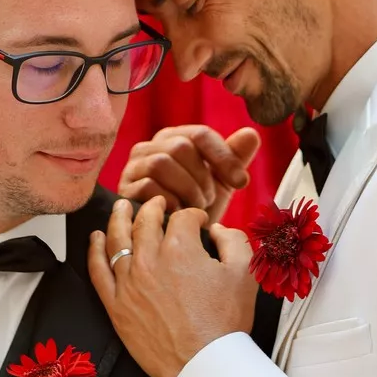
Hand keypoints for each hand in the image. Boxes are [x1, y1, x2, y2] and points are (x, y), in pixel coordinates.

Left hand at [88, 196, 258, 376]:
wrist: (204, 364)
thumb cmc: (225, 322)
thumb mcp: (244, 274)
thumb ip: (233, 240)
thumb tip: (217, 230)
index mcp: (180, 248)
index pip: (182, 218)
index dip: (194, 216)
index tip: (199, 222)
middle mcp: (149, 259)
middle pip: (145, 221)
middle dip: (153, 207)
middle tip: (157, 203)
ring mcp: (128, 282)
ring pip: (117, 239)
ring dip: (119, 218)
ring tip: (120, 207)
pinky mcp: (116, 304)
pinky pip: (98, 270)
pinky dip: (94, 250)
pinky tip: (95, 238)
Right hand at [118, 125, 259, 225]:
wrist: (173, 242)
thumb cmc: (196, 207)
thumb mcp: (220, 182)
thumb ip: (235, 158)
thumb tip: (252, 133)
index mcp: (174, 139)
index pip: (201, 134)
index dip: (225, 157)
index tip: (241, 182)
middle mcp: (150, 147)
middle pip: (181, 146)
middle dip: (203, 177)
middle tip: (210, 199)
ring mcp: (134, 167)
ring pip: (162, 163)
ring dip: (187, 189)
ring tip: (195, 208)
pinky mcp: (125, 189)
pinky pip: (148, 186)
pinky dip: (170, 202)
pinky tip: (177, 213)